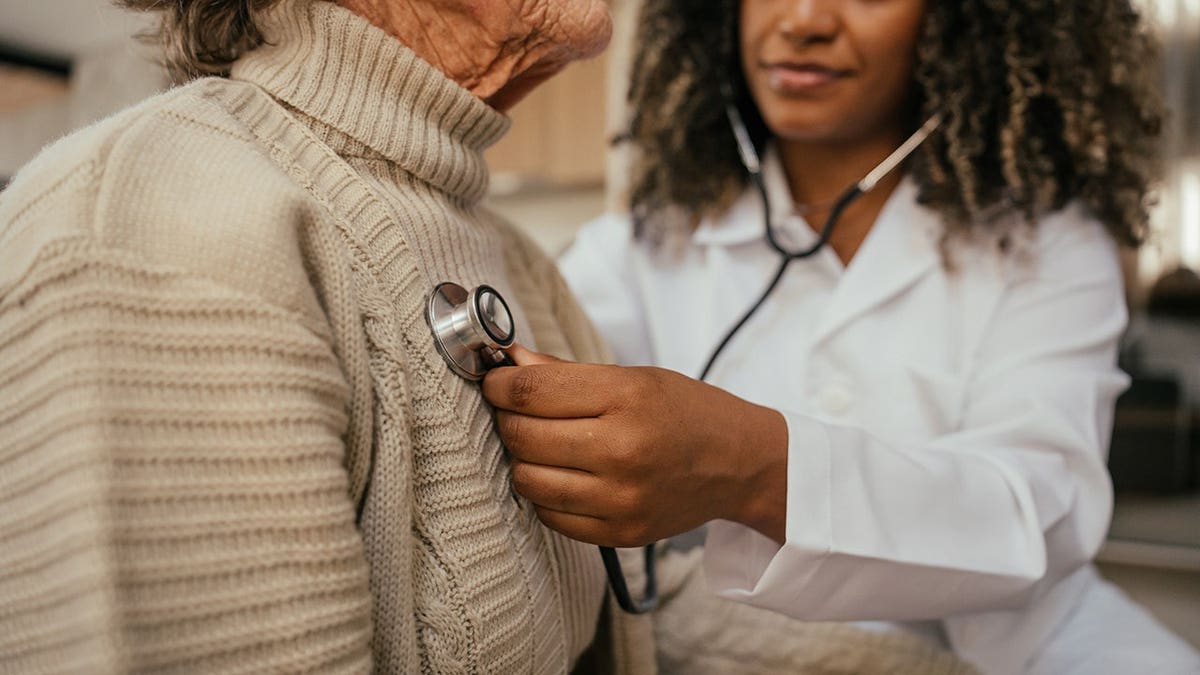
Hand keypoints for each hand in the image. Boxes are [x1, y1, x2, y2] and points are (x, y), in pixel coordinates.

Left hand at [482, 345, 787, 546]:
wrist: (739, 464)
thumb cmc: (685, 412)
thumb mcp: (633, 377)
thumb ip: (565, 373)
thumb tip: (509, 363)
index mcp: (626, 399)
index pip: (530, 391)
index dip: (499, 385)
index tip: (496, 382)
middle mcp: (622, 450)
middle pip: (522, 435)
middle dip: (506, 419)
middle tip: (515, 411)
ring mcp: (620, 498)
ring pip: (526, 479)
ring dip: (521, 459)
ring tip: (540, 445)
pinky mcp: (618, 533)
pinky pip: (549, 515)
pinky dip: (543, 493)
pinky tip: (561, 475)